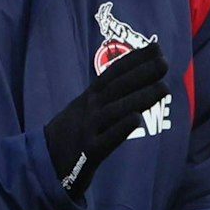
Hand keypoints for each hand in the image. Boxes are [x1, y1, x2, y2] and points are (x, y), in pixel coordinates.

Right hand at [43, 42, 170, 199]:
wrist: (44, 161)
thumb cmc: (72, 132)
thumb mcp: (86, 107)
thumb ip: (107, 94)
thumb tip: (134, 78)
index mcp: (90, 97)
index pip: (114, 73)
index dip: (135, 60)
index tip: (157, 48)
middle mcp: (89, 108)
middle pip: (117, 87)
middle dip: (141, 73)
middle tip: (165, 62)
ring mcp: (88, 129)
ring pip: (116, 110)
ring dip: (140, 97)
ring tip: (164, 88)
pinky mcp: (88, 152)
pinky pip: (106, 139)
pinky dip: (120, 128)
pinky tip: (136, 119)